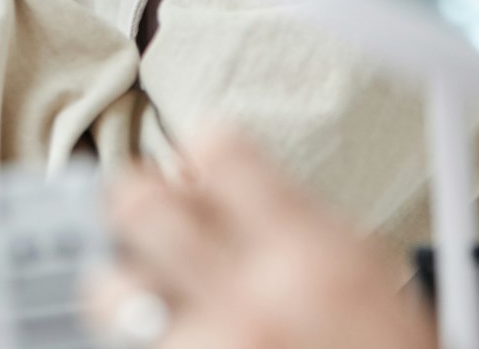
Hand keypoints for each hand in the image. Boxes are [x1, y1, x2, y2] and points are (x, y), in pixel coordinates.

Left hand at [88, 131, 435, 348]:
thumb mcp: (366, 271)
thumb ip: (291, 218)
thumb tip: (210, 175)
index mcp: (308, 255)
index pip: (217, 148)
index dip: (201, 152)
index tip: (196, 169)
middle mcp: (251, 301)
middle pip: (139, 205)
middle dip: (135, 203)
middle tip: (143, 217)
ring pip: (112, 293)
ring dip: (124, 291)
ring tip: (147, 299)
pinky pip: (134, 344)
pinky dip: (148, 335)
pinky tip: (173, 334)